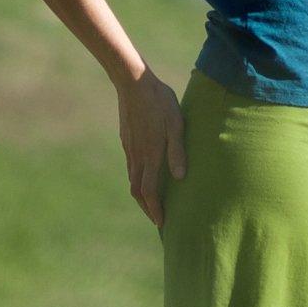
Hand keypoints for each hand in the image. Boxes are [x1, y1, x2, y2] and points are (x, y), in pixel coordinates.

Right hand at [115, 70, 186, 227]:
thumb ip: (177, 151)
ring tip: (152, 201)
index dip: (155, 210)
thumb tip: (180, 178)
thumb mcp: (176, 123)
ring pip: (132, 179)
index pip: (149, 191)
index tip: (161, 223)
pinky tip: (146, 175)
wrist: (133, 83)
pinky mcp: (126, 140)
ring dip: (142, 194)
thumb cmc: (159, 101)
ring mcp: (129, 148)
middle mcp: (136, 155)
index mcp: (150, 154)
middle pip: (137, 191)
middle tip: (157, 218)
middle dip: (147, 207)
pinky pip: (131, 166)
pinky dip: (138, 179)